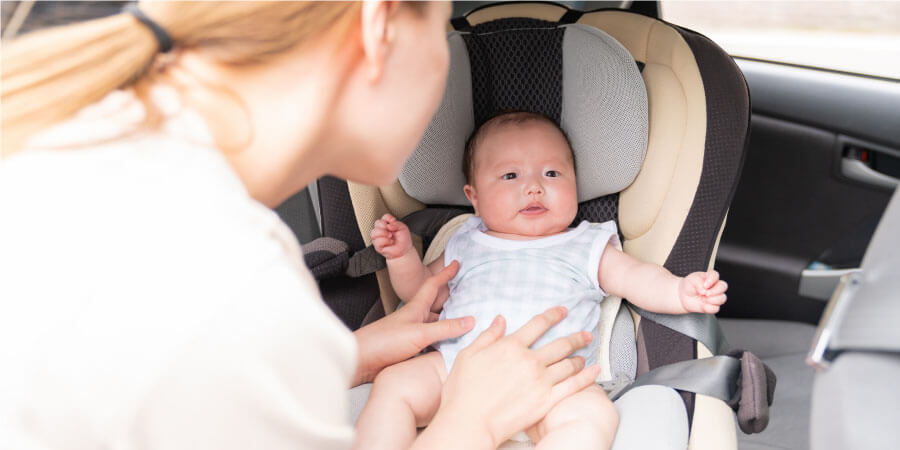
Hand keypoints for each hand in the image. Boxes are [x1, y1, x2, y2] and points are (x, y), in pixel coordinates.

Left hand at [352, 262, 472, 385]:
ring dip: (450, 326)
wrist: (360, 361)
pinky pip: (432, 343)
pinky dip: (443, 343)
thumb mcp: (419, 333)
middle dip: (453, 303)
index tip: (456, 263)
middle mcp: (415, 319)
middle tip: (471, 300)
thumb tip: (471, 320)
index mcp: (416, 308)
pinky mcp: (409, 350)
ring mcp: (411, 334)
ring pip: (436, 327)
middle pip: (438, 308)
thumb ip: (445, 328)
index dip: (445, 274)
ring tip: (468, 327)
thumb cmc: (384, 341)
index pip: (433, 285)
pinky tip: (451, 349)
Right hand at [370, 213, 412, 259]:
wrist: (404, 251)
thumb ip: (396, 224)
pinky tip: (390, 242)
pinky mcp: (378, 246)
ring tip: (390, 236)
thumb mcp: (403, 228)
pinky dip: (385, 241)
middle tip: (390, 230)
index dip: (388, 218)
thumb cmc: (403, 240)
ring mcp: (379, 238)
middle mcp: (382, 230)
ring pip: (373, 232)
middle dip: (383, 225)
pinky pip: (377, 241)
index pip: (384, 217)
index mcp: (388, 224)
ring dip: (382, 233)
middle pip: (377, 223)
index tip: (394, 222)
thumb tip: (388, 225)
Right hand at [424, 307, 600, 447]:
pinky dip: (586, 376)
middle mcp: (530, 361)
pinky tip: (594, 371)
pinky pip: (573, 386)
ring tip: (585, 353)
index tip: (563, 311)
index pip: (538, 324)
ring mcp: (541, 381)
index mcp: (511, 346)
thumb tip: (500, 320)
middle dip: (576, 336)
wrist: (469, 421)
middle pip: (560, 343)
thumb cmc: (463, 391)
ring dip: (579, 356)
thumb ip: (487, 336)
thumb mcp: (467, 355)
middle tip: (585, 333)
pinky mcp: (546, 401)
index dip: (553, 315)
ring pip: (568, 364)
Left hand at [679, 270, 727, 313]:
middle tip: (706, 293)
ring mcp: (715, 296)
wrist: (684, 296)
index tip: (705, 285)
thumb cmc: (690, 285)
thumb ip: (699, 282)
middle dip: (715, 291)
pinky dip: (709, 307)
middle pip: (723, 286)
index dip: (711, 280)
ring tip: (703, 299)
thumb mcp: (692, 280)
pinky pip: (716, 308)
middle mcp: (715, 286)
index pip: (716, 275)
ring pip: (722, 298)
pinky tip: (703, 305)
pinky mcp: (712, 306)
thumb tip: (705, 290)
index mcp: (711, 277)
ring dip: (712, 300)